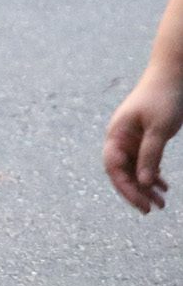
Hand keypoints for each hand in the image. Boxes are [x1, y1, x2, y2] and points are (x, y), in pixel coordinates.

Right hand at [105, 69, 181, 212]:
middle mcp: (120, 138)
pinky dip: (153, 175)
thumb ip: (150, 155)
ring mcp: (132, 138)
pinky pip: (145, 162)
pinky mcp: (144, 138)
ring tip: (162, 204)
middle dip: (136, 192)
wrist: (172, 76)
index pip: (114, 167)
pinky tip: (164, 187)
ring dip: (146, 186)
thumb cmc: (163, 99)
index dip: (125, 188)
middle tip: (152, 209)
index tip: (142, 205)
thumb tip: (144, 183)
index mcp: (117, 134)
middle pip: (122, 171)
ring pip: (134, 169)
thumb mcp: (159, 129)